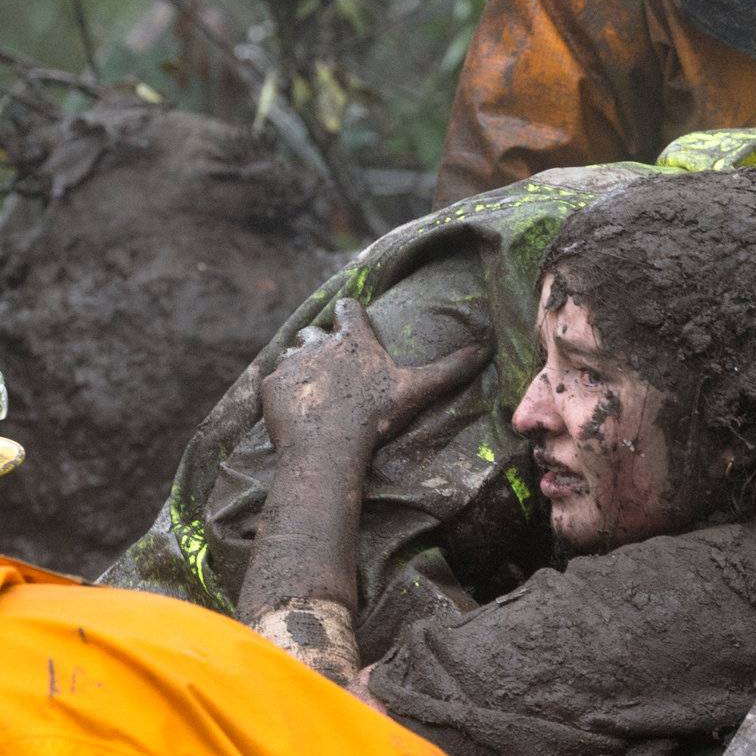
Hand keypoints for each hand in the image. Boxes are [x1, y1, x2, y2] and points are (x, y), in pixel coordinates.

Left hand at [261, 298, 483, 455]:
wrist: (328, 446)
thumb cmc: (375, 416)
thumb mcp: (416, 391)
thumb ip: (449, 370)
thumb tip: (485, 351)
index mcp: (353, 340)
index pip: (348, 309)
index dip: (350, 313)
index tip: (352, 321)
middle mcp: (319, 344)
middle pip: (313, 331)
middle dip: (318, 343)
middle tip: (330, 369)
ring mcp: (292, 364)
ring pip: (291, 354)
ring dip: (299, 365)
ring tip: (311, 389)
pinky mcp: (271, 386)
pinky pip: (274, 383)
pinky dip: (284, 393)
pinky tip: (295, 411)